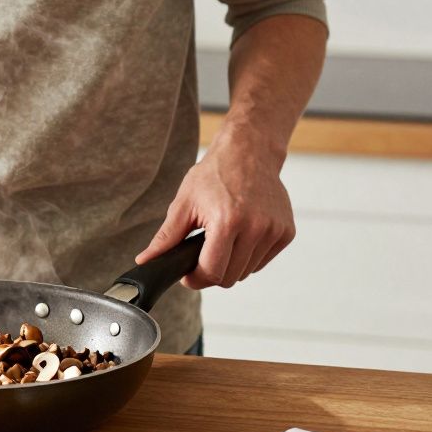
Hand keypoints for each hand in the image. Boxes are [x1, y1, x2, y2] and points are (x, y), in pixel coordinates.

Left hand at [136, 139, 294, 288]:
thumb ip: (165, 238)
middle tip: (203, 254)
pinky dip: (249, 256)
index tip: (189, 274)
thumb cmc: (215, 174)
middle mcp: (256, 228)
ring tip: (223, 239)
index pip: (212, 272)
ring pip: (247, 272)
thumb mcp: (184, 203)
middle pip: (230, 278)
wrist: (249, 152)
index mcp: (227, 221)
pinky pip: (262, 261)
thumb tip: (145, 261)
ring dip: (231, 264)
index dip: (195, 279)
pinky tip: (241, 235)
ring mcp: (274, 230)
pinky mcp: (286, 232)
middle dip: (212, 272)